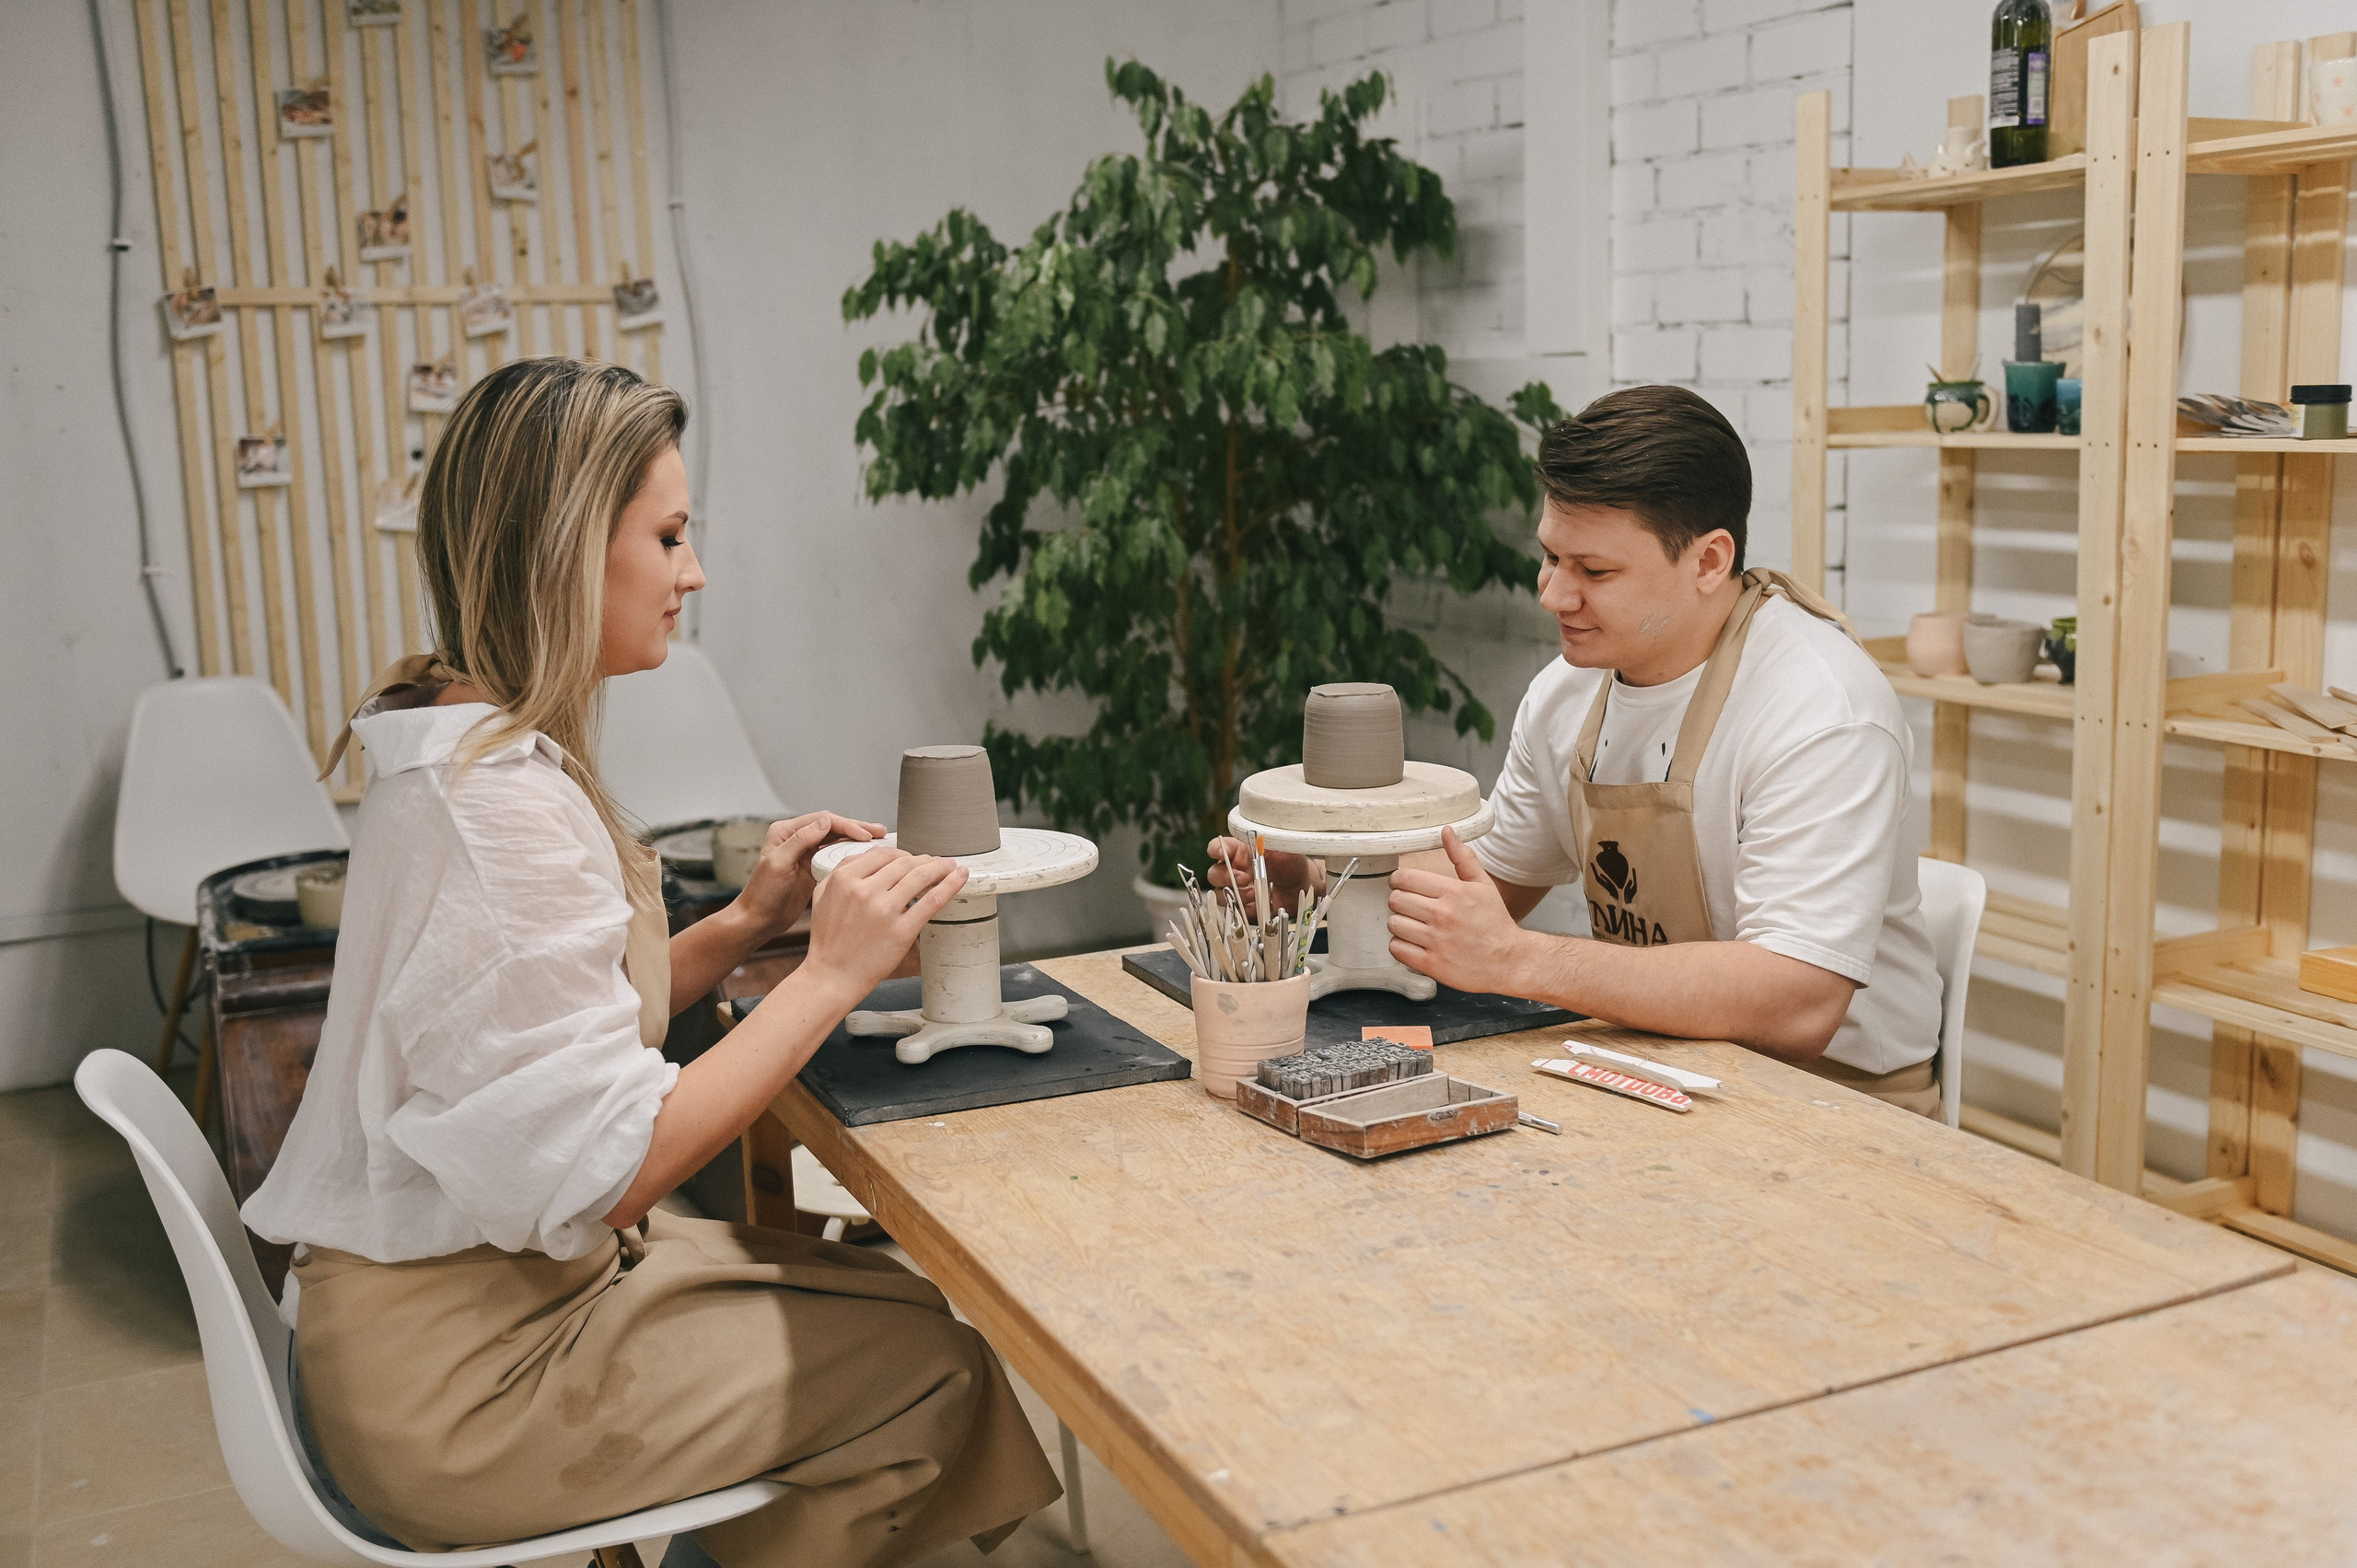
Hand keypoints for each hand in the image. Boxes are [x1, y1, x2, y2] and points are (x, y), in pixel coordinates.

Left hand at [732, 811, 886, 941]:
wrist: (759, 919)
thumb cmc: (762, 894)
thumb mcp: (778, 864)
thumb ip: (800, 841)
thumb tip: (824, 822)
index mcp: (786, 832)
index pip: (822, 821)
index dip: (846, 825)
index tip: (864, 834)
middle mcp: (797, 839)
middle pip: (833, 827)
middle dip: (857, 828)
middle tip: (880, 832)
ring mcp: (807, 853)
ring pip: (837, 840)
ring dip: (857, 840)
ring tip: (879, 840)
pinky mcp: (814, 868)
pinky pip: (836, 856)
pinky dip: (851, 854)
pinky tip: (866, 856)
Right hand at [804, 845, 968, 1001]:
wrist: (832, 975)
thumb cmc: (828, 940)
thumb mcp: (823, 895)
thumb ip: (842, 871)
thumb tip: (868, 856)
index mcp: (845, 880)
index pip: (882, 854)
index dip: (902, 853)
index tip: (912, 857)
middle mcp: (865, 891)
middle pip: (904, 863)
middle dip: (925, 859)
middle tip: (936, 862)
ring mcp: (885, 910)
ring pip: (920, 877)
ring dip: (940, 867)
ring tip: (950, 867)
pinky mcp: (902, 930)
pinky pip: (932, 901)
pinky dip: (950, 885)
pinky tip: (959, 877)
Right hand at [1206, 835, 1315, 919]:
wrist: (1302, 885)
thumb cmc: (1291, 863)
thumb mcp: (1281, 848)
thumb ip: (1267, 844)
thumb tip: (1256, 840)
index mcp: (1238, 852)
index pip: (1216, 848)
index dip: (1216, 850)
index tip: (1222, 853)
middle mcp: (1234, 870)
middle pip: (1214, 874)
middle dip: (1226, 877)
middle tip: (1244, 879)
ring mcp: (1237, 889)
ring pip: (1220, 894)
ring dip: (1236, 895)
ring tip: (1255, 893)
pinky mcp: (1243, 906)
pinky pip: (1234, 910)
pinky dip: (1245, 908)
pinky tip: (1258, 903)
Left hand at [1387, 828, 1531, 994]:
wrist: (1509, 961)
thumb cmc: (1495, 923)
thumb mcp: (1483, 885)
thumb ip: (1462, 858)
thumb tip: (1447, 832)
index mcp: (1453, 892)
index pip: (1405, 878)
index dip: (1399, 880)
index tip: (1403, 885)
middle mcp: (1442, 915)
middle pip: (1395, 900)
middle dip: (1400, 901)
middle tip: (1411, 906)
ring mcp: (1436, 941)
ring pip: (1393, 924)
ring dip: (1400, 924)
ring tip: (1414, 925)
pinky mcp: (1431, 964)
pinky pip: (1397, 949)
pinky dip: (1401, 946)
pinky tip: (1414, 943)